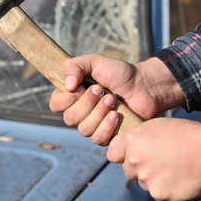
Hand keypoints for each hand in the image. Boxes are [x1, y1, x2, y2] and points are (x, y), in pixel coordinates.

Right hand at [49, 54, 184, 144]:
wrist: (145, 85)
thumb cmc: (120, 73)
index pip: (56, 104)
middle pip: (70, 118)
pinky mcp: (108, 136)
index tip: (81, 86)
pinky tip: (116, 114)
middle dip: (87, 103)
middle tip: (102, 90)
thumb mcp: (95, 61)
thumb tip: (67, 86)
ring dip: (99, 113)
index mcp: (73, 96)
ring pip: (83, 129)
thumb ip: (75, 66)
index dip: (66, 98)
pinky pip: (97, 139)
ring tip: (112, 100)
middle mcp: (80, 113)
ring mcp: (93, 126)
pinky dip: (107, 126)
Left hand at [108, 118, 200, 200]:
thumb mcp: (156, 126)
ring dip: (153, 179)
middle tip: (159, 163)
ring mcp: (145, 178)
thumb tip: (130, 146)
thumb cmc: (185, 134)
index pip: (112, 154)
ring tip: (173, 168)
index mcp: (132, 140)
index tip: (130, 156)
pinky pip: (157, 193)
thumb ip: (139, 138)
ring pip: (143, 182)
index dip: (122, 155)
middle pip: (128, 170)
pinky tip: (178, 179)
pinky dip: (166, 189)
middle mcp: (134, 159)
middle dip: (139, 168)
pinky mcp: (158, 193)